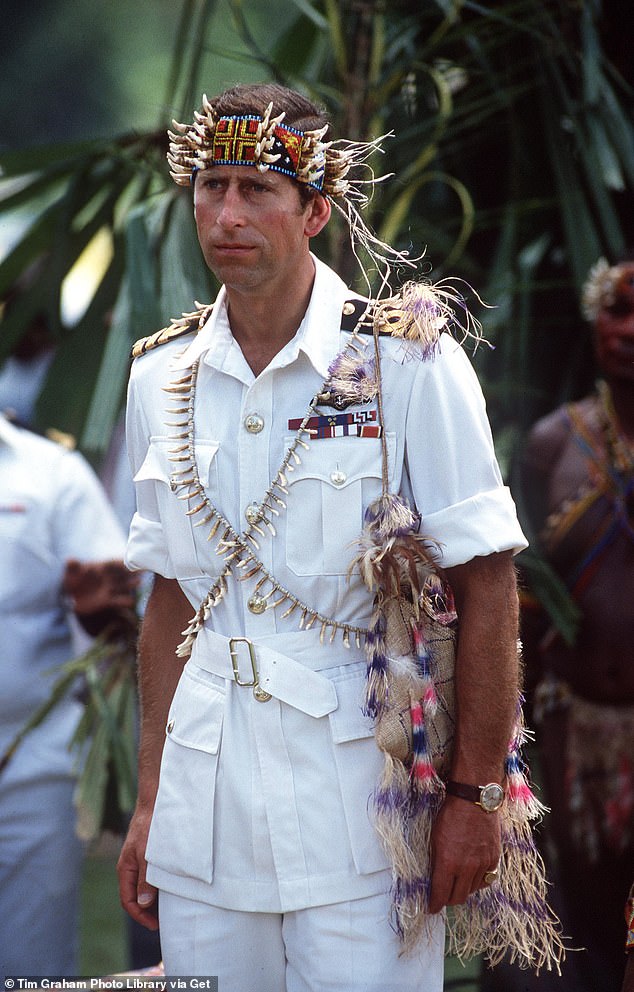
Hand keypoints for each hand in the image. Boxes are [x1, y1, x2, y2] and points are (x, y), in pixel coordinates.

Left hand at [63, 558, 138, 636]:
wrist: (69, 596)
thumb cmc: (71, 579)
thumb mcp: (70, 571)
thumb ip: (72, 565)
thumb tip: (70, 560)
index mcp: (101, 568)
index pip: (113, 563)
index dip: (121, 562)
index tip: (129, 561)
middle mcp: (108, 578)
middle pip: (122, 574)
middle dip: (131, 572)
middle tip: (141, 571)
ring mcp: (109, 589)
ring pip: (123, 586)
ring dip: (131, 584)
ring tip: (139, 583)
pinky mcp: (107, 601)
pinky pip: (118, 601)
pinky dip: (125, 601)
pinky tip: (130, 602)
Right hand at [117, 807, 158, 929]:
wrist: (155, 803)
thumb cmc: (150, 827)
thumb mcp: (147, 855)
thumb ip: (145, 879)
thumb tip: (143, 904)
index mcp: (125, 869)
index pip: (128, 901)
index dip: (140, 916)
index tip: (155, 925)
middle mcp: (130, 867)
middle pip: (135, 897)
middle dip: (147, 911)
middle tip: (164, 920)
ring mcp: (138, 861)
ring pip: (143, 887)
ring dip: (153, 899)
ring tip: (168, 908)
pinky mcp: (147, 855)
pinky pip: (149, 876)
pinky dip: (157, 886)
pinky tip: (169, 888)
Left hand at [428, 795, 500, 913]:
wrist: (474, 801)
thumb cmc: (450, 816)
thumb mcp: (435, 838)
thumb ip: (436, 861)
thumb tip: (433, 879)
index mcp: (448, 862)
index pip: (440, 894)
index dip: (434, 905)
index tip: (431, 908)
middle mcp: (466, 867)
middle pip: (457, 898)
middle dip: (448, 900)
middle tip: (442, 896)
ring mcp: (482, 864)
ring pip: (472, 891)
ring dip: (463, 890)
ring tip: (457, 883)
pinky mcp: (494, 859)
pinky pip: (486, 880)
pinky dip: (477, 882)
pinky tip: (471, 875)